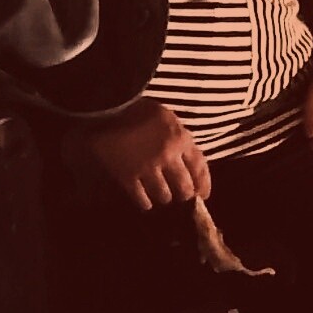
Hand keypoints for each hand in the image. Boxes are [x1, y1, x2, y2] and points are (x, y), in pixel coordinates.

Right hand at [77, 98, 209, 210]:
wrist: (108, 109)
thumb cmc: (139, 110)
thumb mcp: (168, 118)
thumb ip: (179, 138)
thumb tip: (188, 160)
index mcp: (181, 138)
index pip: (200, 167)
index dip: (204, 184)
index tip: (204, 195)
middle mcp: (168, 156)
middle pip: (184, 187)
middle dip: (185, 196)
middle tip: (182, 199)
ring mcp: (147, 167)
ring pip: (163, 195)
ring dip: (164, 198)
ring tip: (162, 198)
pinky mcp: (127, 175)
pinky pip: (140, 197)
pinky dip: (145, 203)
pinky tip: (146, 203)